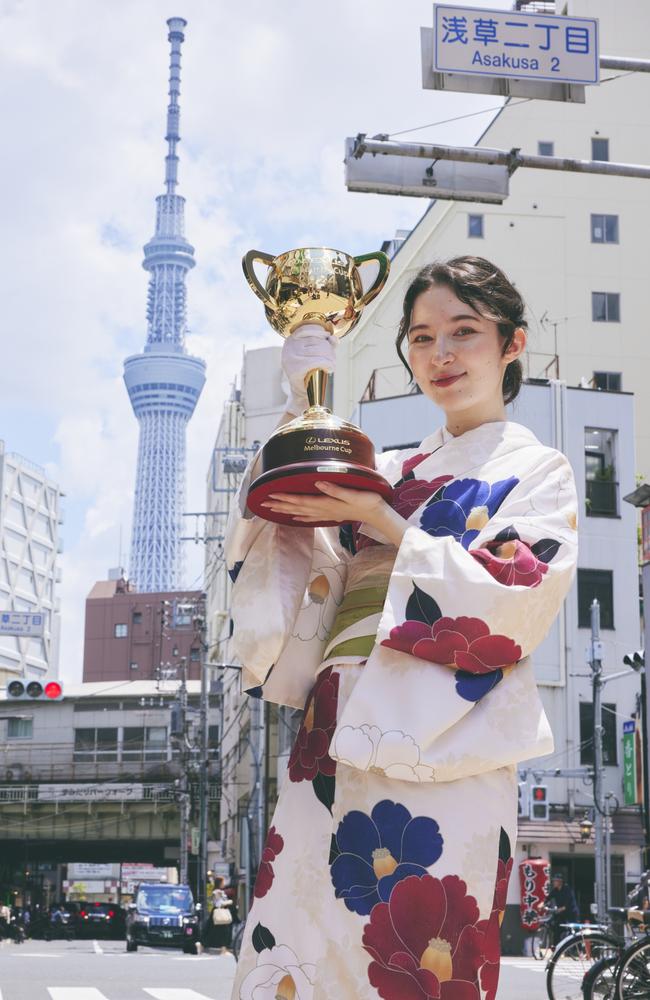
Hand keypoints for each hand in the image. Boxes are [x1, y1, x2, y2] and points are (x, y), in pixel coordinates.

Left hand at [261, 481, 408, 545]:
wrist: (377, 514)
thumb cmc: (367, 501)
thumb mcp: (352, 493)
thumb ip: (335, 489)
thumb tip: (318, 483)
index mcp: (325, 503)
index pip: (300, 500)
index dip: (284, 497)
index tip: (270, 495)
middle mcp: (323, 510)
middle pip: (296, 507)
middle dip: (279, 504)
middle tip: (263, 502)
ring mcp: (326, 514)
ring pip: (300, 512)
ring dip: (285, 510)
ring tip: (272, 509)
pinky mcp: (331, 514)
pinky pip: (310, 517)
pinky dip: (299, 516)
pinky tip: (293, 517)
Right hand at [282, 325, 336, 414]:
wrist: (302, 391)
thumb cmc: (310, 370)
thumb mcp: (317, 353)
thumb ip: (326, 343)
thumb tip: (333, 338)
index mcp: (291, 339)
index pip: (309, 328)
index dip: (321, 332)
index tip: (328, 338)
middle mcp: (289, 346)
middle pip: (317, 341)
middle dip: (329, 350)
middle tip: (332, 360)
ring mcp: (291, 357)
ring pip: (320, 350)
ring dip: (330, 358)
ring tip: (331, 365)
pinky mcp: (295, 368)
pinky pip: (317, 361)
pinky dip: (327, 364)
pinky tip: (330, 368)